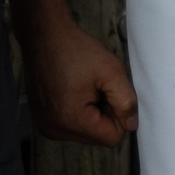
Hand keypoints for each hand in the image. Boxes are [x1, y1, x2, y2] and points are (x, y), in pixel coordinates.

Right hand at [20, 16, 139, 145]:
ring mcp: (46, 127)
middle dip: (104, 114)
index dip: (119, 115)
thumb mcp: (111, 70)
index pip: (112, 138)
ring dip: (92, 113)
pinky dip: (78, 111)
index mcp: (72, 120)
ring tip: (84, 86)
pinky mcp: (43, 121)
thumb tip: (131, 125)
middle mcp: (55, 130)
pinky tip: (73, 89)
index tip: (110, 91)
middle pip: (98, 136)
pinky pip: (71, 126)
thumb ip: (126, 101)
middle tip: (97, 86)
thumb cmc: (77, 50)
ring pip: (86, 132)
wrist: (44, 36)